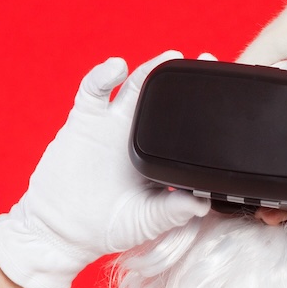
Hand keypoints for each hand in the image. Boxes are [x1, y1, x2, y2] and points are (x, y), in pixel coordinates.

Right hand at [0, 51, 210, 287]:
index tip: (224, 92)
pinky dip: (103, 74)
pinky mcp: (85, 120)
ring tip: (168, 57)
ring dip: (150, 69)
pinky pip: (94, 90)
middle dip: (182, 78)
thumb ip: (171, 211)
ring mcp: (112, 124)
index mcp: (160, 156)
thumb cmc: (107, 228)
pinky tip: (116, 68)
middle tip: (203, 60)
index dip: (204, 108)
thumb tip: (201, 204)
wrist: (62, 230)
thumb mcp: (146, 221)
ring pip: (134, 86)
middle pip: (164, 98)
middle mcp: (139, 135)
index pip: (186, 126)